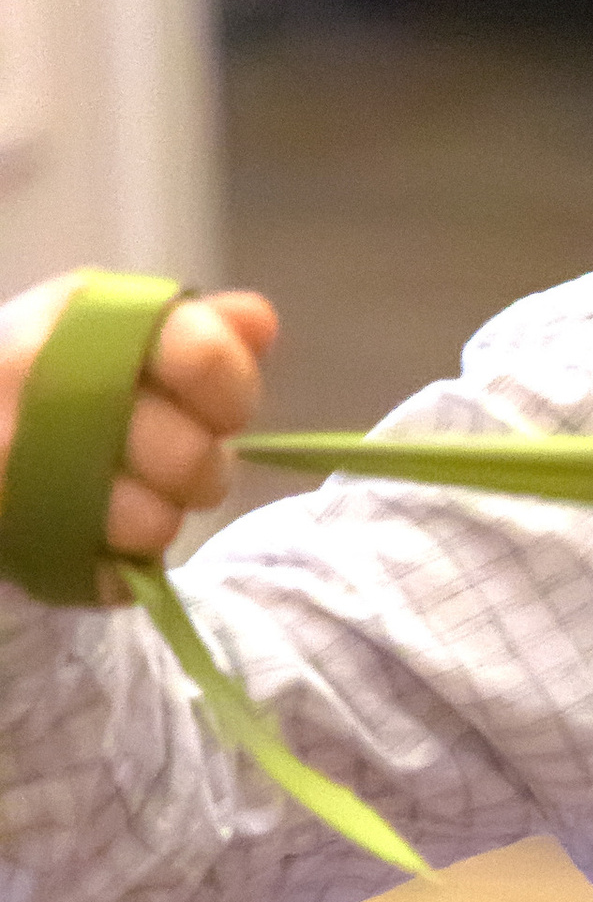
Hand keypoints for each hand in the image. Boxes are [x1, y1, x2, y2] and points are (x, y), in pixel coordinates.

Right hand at [0, 280, 275, 577]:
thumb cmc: (38, 374)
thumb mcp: (101, 327)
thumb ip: (188, 325)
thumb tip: (260, 324)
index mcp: (81, 322)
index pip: (204, 358)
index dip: (232, 393)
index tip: (217, 407)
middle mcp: (49, 391)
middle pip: (192, 457)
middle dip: (203, 467)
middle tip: (174, 461)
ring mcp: (24, 472)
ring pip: (155, 525)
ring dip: (159, 517)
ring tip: (130, 496)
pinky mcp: (19, 542)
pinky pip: (114, 580)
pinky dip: (118, 566)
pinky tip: (96, 532)